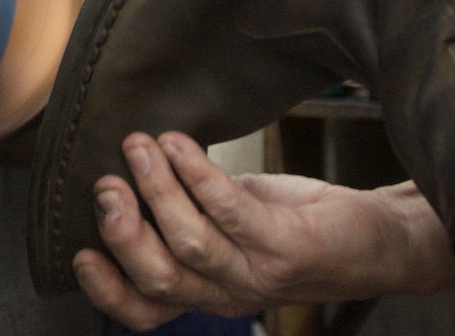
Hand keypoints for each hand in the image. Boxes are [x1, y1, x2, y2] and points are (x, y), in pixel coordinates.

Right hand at [72, 132, 454, 330]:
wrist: (376, 241)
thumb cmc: (293, 228)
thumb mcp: (234, 233)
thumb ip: (186, 218)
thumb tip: (127, 170)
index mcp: (206, 295)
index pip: (144, 312)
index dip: (106, 290)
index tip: (79, 249)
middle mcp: (228, 294)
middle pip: (158, 278)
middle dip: (122, 230)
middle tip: (106, 183)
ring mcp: (258, 271)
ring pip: (190, 242)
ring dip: (156, 190)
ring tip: (139, 145)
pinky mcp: (287, 244)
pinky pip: (231, 208)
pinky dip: (197, 173)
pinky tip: (180, 143)